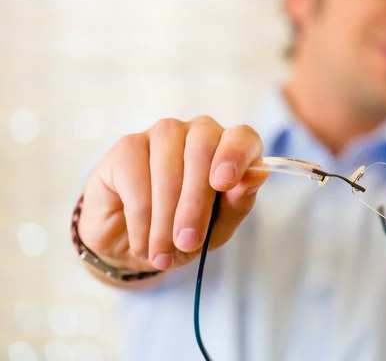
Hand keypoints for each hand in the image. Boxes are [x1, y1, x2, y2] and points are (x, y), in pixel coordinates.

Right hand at [78, 116, 267, 272]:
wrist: (138, 244)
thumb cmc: (187, 230)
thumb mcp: (219, 226)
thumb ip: (239, 201)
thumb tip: (257, 175)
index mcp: (229, 148)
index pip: (242, 137)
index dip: (235, 156)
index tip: (224, 183)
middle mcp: (198, 132)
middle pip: (202, 152)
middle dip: (195, 204)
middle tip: (188, 242)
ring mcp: (162, 134)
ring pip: (167, 169)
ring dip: (165, 219)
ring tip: (163, 253)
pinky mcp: (127, 146)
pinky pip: (136, 178)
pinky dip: (140, 219)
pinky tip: (143, 241)